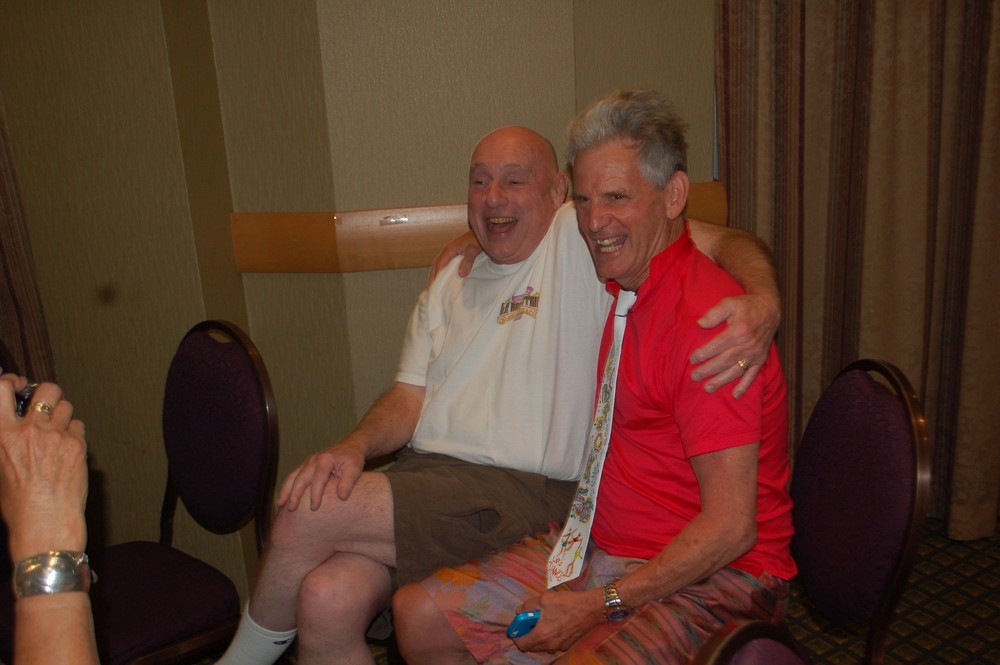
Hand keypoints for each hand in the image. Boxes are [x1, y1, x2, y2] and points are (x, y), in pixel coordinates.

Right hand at [0, 375, 88, 561]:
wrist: (45, 523)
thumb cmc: (18, 505)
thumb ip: (6, 439)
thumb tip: (13, 423)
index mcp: (2, 434)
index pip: (2, 387)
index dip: (12, 381)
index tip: (17, 385)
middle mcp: (30, 429)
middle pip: (47, 389)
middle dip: (47, 393)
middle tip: (45, 405)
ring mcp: (56, 435)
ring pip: (66, 406)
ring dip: (62, 415)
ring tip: (56, 432)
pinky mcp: (77, 445)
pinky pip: (78, 426)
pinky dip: (73, 433)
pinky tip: (67, 449)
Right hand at [276, 440, 365, 510]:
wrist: (350, 446)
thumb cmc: (353, 459)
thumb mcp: (355, 468)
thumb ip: (348, 482)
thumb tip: (341, 497)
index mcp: (325, 460)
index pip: (318, 479)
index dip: (315, 494)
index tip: (314, 508)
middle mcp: (314, 459)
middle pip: (301, 477)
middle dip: (295, 494)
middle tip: (291, 509)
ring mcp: (308, 462)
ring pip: (293, 476)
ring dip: (285, 490)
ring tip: (279, 504)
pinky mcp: (305, 465)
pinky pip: (293, 476)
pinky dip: (287, 487)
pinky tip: (283, 498)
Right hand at [427, 231, 481, 284]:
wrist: (483, 231)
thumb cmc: (477, 239)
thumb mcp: (473, 250)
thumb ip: (467, 262)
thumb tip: (460, 275)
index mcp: (449, 250)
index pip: (439, 266)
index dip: (436, 277)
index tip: (435, 289)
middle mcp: (447, 251)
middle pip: (436, 266)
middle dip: (432, 278)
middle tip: (431, 290)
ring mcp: (450, 252)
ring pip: (439, 265)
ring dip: (436, 275)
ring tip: (435, 286)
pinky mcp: (455, 253)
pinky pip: (445, 264)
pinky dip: (442, 272)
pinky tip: (445, 278)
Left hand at [511, 588, 603, 654]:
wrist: (591, 608)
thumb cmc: (567, 602)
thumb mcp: (544, 598)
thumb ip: (528, 606)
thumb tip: (519, 611)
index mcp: (542, 634)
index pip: (522, 645)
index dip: (517, 636)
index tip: (518, 628)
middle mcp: (550, 644)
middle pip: (531, 647)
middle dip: (528, 636)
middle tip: (530, 623)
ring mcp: (559, 646)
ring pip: (542, 646)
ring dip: (539, 637)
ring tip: (543, 622)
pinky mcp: (567, 645)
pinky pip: (553, 644)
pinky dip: (549, 637)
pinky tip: (555, 624)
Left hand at [690, 292, 779, 397]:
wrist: (769, 309)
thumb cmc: (746, 306)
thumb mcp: (729, 303)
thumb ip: (714, 313)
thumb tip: (699, 324)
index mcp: (739, 330)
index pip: (717, 345)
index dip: (704, 353)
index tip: (692, 359)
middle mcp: (748, 344)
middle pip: (725, 360)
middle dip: (708, 370)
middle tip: (694, 376)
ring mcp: (755, 353)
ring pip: (736, 370)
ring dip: (722, 380)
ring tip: (708, 388)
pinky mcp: (761, 359)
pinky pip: (752, 375)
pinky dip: (744, 386)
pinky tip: (735, 395)